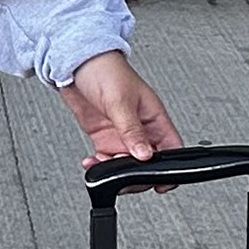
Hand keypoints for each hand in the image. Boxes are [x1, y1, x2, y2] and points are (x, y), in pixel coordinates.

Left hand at [57, 51, 180, 170]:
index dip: (169, 169)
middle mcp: (141, 130)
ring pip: (126, 166)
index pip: (171, 149)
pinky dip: (99, 166)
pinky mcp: (105, 138)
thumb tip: (145, 155)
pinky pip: (106, 161)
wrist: (76, 65)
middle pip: (148, 164)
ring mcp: (122, 135)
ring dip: (114, 172)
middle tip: (121, 173)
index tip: (159, 184)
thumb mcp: (120, 101)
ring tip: (101, 165)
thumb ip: (132, 131)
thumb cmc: (106, 71)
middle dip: (135, 174)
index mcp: (155, 118)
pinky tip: (91, 162)